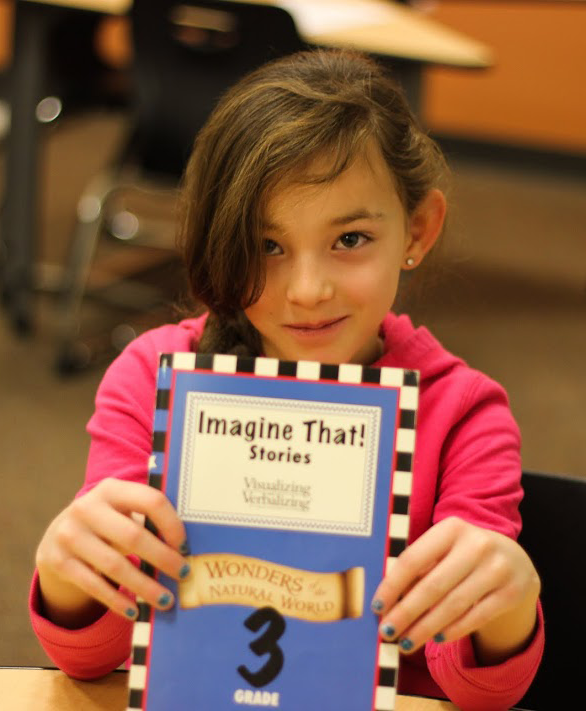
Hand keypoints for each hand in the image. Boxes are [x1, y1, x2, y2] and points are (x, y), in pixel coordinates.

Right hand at [36, 478, 190, 626]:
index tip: (185, 547)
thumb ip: (147, 519)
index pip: (151, 501)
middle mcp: (87, 508)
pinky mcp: (59, 561)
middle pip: (133, 536)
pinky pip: (94, 585)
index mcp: (112, 489)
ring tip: (165, 600)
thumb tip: (186, 549)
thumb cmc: (108, 522)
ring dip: (144, 586)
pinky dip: (117, 601)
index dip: (172, 524)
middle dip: (163, 558)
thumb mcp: (123, 510)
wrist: (59, 534)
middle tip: (183, 575)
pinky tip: (135, 611)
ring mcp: (70, 534)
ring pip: (114, 566)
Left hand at [371, 517, 540, 662]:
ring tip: (406, 642)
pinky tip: (437, 639)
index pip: (413, 559)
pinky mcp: (512, 592)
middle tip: (387, 632)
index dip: (392, 586)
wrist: (515, 560)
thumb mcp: (444, 549)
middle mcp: (476, 545)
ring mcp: (498, 568)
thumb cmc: (464, 555)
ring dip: (426, 627)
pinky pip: (476, 617)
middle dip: (406, 613)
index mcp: (451, 528)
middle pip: (432, 586)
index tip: (376, 607)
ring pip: (453, 605)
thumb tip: (386, 602)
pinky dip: (454, 630)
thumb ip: (419, 567)